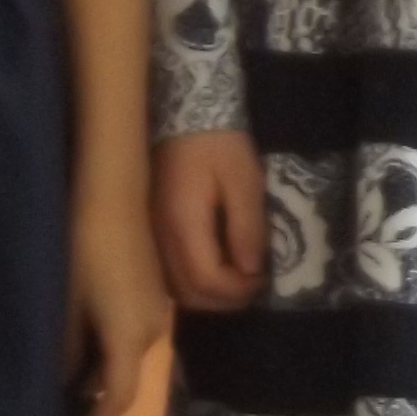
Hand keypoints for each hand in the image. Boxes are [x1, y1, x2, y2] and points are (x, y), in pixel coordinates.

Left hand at [70, 194, 173, 415]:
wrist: (112, 196)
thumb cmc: (82, 250)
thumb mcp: (65, 306)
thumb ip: (66, 352)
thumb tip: (63, 381)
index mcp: (132, 338)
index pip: (118, 398)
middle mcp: (153, 330)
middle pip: (125, 378)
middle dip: (95, 397)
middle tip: (58, 403)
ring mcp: (156, 309)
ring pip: (128, 354)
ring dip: (101, 368)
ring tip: (64, 371)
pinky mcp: (152, 290)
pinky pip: (132, 332)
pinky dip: (110, 344)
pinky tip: (83, 335)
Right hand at [154, 130, 267, 311]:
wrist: (185, 116)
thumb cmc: (219, 144)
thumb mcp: (244, 181)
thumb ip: (247, 227)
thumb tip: (251, 270)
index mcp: (184, 224)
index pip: (206, 280)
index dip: (237, 290)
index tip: (262, 279)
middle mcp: (161, 236)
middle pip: (188, 293)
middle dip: (225, 300)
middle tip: (254, 285)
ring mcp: (154, 234)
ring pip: (176, 288)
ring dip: (209, 294)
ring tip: (238, 279)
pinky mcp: (155, 229)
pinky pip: (170, 273)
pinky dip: (195, 282)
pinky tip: (217, 267)